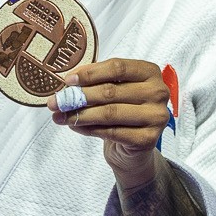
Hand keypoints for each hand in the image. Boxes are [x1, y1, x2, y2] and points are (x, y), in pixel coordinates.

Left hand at [50, 57, 172, 190]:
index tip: (68, 80)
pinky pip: (111, 132)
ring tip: (60, 116)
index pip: (118, 67)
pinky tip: (75, 126)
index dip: (90, 73)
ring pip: (110, 112)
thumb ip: (95, 82)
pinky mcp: (148, 139)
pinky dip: (89, 129)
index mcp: (150, 73)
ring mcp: (156, 117)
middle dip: (79, 96)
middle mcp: (158, 93)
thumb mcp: (112, 91)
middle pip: (111, 91)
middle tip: (57, 101)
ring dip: (80, 114)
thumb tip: (68, 82)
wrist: (132, 148)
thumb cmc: (121, 112)